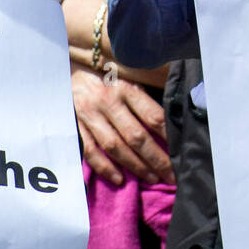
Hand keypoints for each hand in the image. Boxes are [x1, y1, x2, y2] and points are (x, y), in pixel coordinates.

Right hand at [71, 63, 174, 186]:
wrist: (67, 69)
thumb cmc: (106, 74)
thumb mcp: (129, 77)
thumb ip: (145, 96)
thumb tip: (172, 117)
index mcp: (127, 88)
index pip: (152, 116)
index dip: (168, 136)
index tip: (181, 151)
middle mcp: (108, 102)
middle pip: (136, 136)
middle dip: (156, 159)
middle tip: (171, 176)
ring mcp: (91, 115)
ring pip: (115, 147)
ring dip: (135, 166)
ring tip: (152, 179)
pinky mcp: (77, 125)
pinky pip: (91, 150)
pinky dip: (104, 167)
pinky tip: (119, 179)